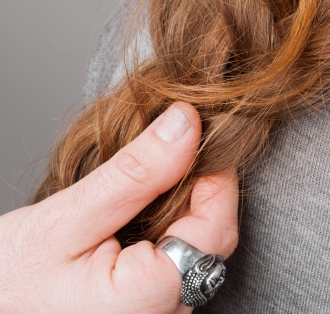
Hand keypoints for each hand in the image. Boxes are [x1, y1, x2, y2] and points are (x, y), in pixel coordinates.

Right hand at [0, 103, 237, 313]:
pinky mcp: (145, 311)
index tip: (201, 136)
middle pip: (212, 240)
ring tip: (148, 185)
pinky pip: (178, 265)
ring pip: (198, 250)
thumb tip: (184, 125)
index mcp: (146, 302)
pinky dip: (168, 231)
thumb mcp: (66, 219)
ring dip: (184, 209)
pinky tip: (140, 216)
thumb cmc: (7, 285)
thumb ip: (134, 174)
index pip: (217, 228)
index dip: (217, 176)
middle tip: (170, 151)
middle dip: (199, 189)